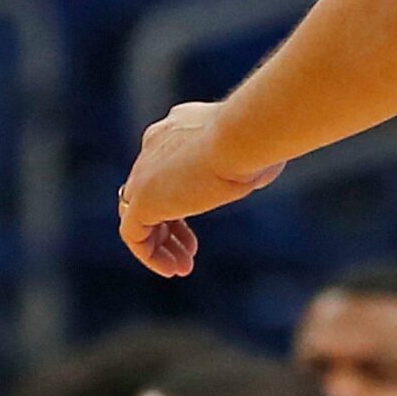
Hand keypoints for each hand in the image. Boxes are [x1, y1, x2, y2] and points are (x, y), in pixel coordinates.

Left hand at [118, 103, 284, 277]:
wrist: (244, 136)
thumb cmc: (262, 141)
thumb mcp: (255, 149)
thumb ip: (247, 161)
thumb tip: (258, 174)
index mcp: (178, 126)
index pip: (168, 164)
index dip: (186, 194)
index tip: (207, 213)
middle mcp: (154, 145)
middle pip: (151, 192)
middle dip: (172, 225)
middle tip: (192, 250)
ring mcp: (143, 172)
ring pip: (140, 216)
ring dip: (162, 244)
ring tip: (184, 267)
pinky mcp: (140, 199)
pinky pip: (134, 235)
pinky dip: (151, 255)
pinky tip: (173, 269)